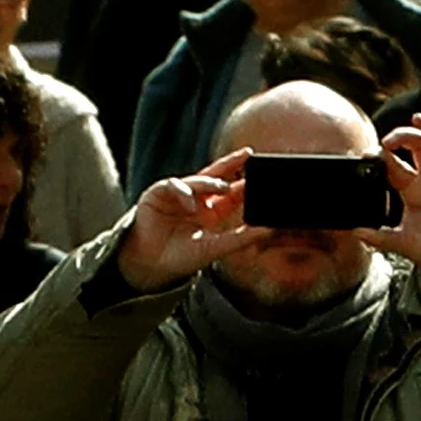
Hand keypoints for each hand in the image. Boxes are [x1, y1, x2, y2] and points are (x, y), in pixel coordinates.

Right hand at [115, 151, 259, 292]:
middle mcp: (197, 199)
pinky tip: (190, 204)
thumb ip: (241, 239)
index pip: (233, 193)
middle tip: (248, 154)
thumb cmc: (183, 258)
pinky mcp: (158, 193)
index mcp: (213, 210)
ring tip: (222, 187)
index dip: (246, 185)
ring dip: (210, 182)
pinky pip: (173, 185)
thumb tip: (269, 230)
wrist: (151, 266)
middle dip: (232, 163)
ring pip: (197, 179)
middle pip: (217, 176)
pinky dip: (183, 191)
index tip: (264, 178)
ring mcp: (178, 194)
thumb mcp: (216, 248)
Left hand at [364, 113, 420, 285]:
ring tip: (418, 119)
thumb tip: (355, 232)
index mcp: (411, 188)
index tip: (367, 153)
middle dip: (402, 137)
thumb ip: (380, 237)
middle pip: (416, 145)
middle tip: (389, 140)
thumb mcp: (403, 243)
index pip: (393, 164)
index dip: (381, 156)